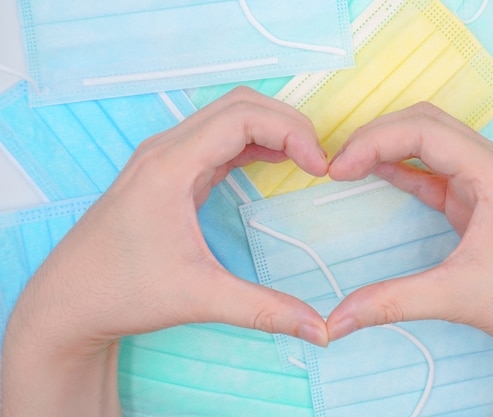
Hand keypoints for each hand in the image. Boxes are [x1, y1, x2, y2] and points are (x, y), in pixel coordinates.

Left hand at [2, 87, 328, 416]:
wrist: (68, 300)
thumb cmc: (122, 292)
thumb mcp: (199, 299)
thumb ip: (265, 310)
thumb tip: (321, 330)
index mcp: (171, 166)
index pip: (243, 117)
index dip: (291, 131)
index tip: (320, 168)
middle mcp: (166, 149)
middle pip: (239, 105)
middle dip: (287, 122)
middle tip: (319, 159)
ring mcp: (165, 157)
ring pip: (228, 116)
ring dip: (270, 128)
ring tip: (305, 158)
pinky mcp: (169, 171)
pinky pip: (218, 139)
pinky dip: (253, 142)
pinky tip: (275, 161)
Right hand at [326, 103, 492, 415]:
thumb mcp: (456, 298)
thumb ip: (391, 303)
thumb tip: (336, 321)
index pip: (424, 132)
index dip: (374, 142)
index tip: (338, 169)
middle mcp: (492, 164)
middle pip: (424, 123)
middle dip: (375, 136)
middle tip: (336, 164)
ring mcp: (484, 177)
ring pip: (427, 139)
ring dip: (386, 145)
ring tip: (348, 164)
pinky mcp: (474, 195)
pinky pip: (431, 167)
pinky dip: (399, 165)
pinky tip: (373, 172)